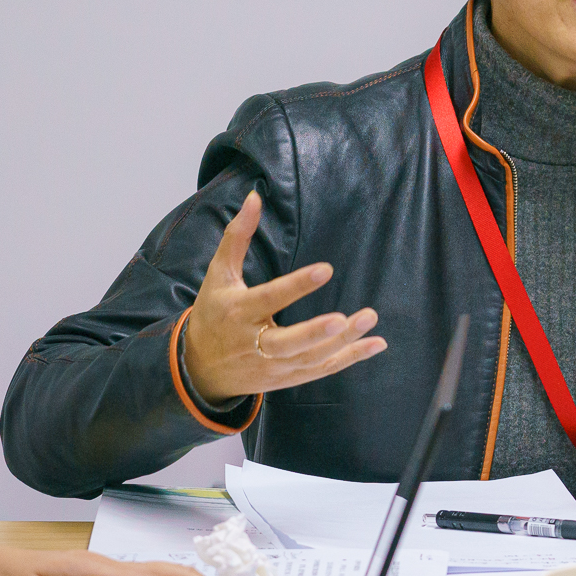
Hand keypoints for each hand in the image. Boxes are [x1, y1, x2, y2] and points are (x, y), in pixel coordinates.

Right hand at [185, 191, 385, 403]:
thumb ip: (238, 236)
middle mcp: (254, 344)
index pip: (269, 298)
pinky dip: (349, 359)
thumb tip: (254, 197)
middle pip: (288, 342)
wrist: (199, 369)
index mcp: (238, 312)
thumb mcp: (219, 274)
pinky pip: (321, 370)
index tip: (326, 270)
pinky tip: (376, 344)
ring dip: (343, 343)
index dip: (297, 286)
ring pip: (310, 358)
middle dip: (317, 332)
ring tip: (369, 319)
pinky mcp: (286, 378)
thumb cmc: (214, 312)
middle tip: (345, 317)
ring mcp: (271, 366)